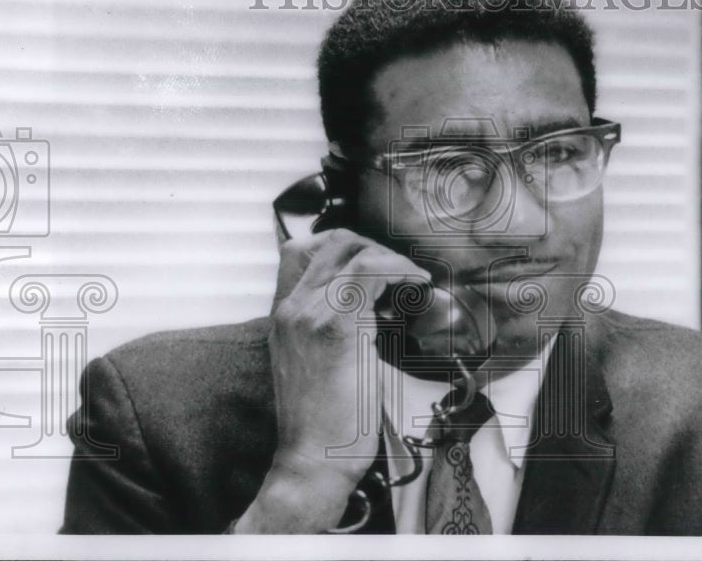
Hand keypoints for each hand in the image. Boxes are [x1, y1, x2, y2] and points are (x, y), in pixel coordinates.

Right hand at [235, 228, 429, 532]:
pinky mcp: (335, 327)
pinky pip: (369, 273)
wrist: (312, 460)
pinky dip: (399, 270)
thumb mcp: (318, 362)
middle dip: (373, 246)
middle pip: (329, 241)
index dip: (345, 247)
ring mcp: (308, 314)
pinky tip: (417, 285)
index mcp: (283, 315)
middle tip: (400, 274)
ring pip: (351, 250)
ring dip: (390, 258)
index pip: (301, 250)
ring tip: (412, 281)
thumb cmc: (324, 422)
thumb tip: (375, 306)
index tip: (377, 266)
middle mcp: (290, 307)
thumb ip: (334, 328)